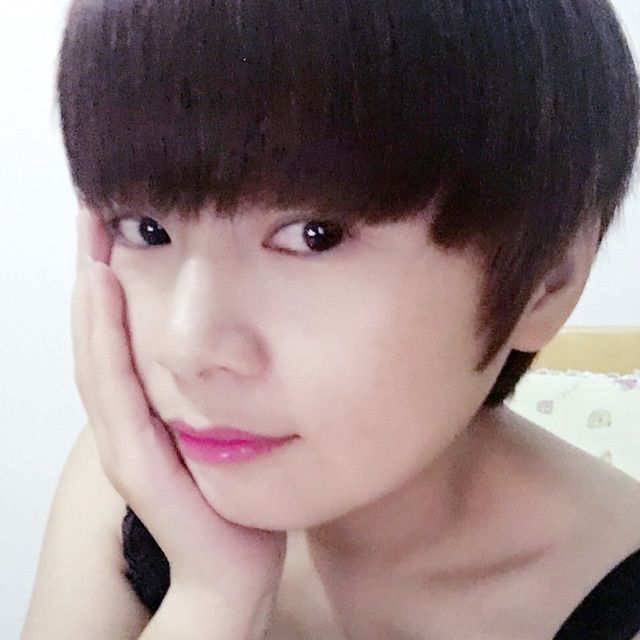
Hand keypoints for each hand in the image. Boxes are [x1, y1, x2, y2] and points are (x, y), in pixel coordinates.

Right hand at [70, 205, 286, 612]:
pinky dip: (105, 338)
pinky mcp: (136, 461)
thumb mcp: (235, 427)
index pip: (121, 333)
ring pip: (97, 352)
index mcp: (148, 407)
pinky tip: (105, 291)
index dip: (113, 280)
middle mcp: (128, 416)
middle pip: (100, 333)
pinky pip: (115, 390)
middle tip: (93, 210)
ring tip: (92, 233)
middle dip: (93, 270)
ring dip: (91, 291)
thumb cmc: (237, 497)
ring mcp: (125, 437)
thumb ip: (231, 387)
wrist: (236, 564)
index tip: (119, 223)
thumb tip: (250, 336)